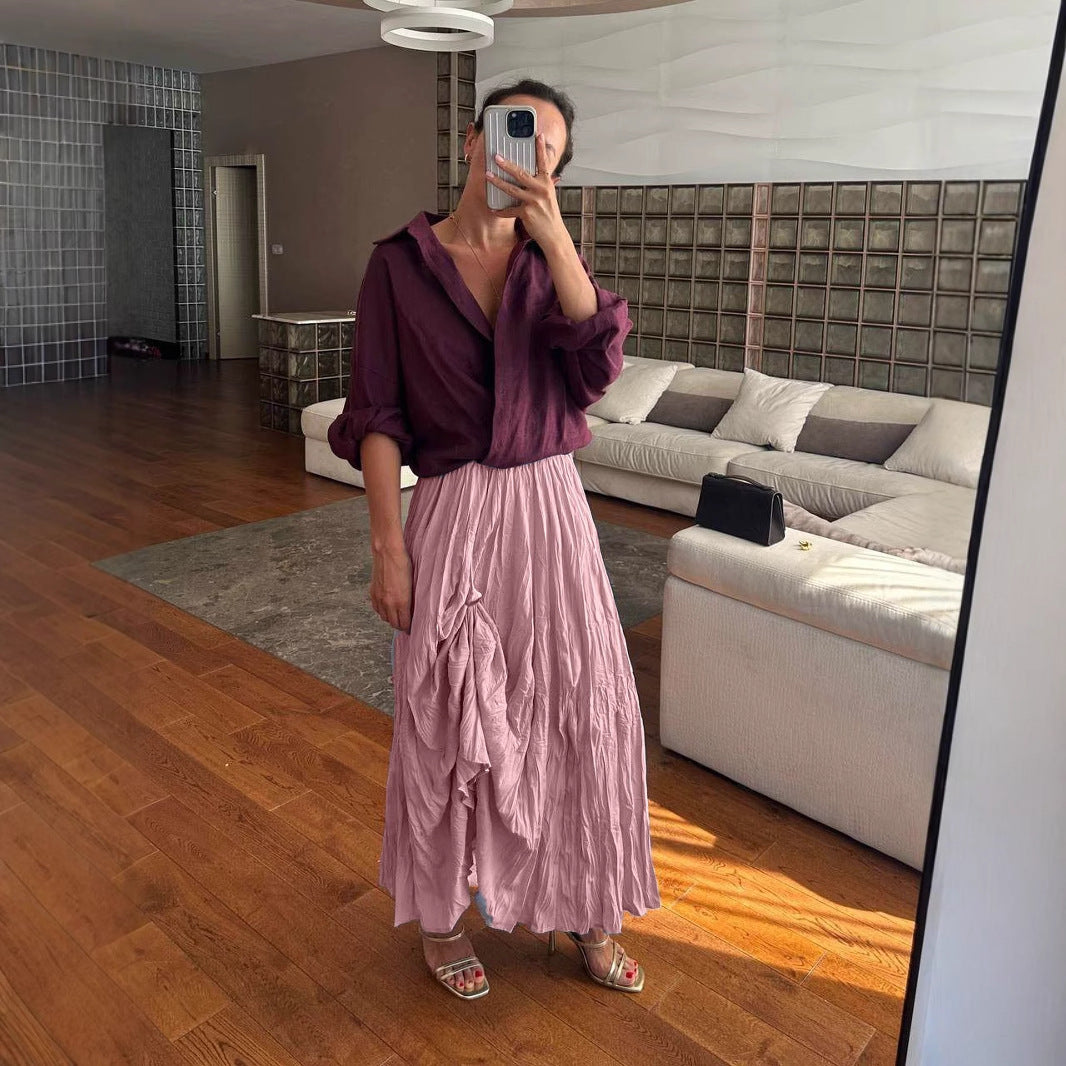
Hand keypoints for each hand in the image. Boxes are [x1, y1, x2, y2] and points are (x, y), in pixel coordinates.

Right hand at [370, 544, 411, 632]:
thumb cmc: (403, 564)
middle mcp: (389, 603)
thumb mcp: (412, 583)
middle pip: (393, 623)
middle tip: (405, 623)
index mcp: (401, 602)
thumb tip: (411, 609)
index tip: (411, 627)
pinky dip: (382, 611)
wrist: (387, 553)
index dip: (408, 628)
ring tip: (396, 615)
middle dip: (399, 625)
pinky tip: (386, 607)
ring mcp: (379, 599)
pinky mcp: (373, 593)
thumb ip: (410, 599)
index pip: (403, 623)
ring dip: (390, 618)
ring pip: (384, 617)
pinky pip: (376, 609)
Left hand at [485, 133, 569, 251]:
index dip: (540, 148)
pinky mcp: (526, 213)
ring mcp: (533, 202)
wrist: (554, 234)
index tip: (537, 134)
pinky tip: (493, 209)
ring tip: (488, 175)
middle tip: (496, 156)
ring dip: (498, 182)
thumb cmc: (549, 214)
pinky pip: (509, 210)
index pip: (543, 162)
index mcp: (547, 183)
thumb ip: (540, 183)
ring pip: (512, 189)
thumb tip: (530, 173)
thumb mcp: (548, 195)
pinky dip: (500, 211)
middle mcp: (541, 190)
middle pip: (521, 173)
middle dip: (507, 164)